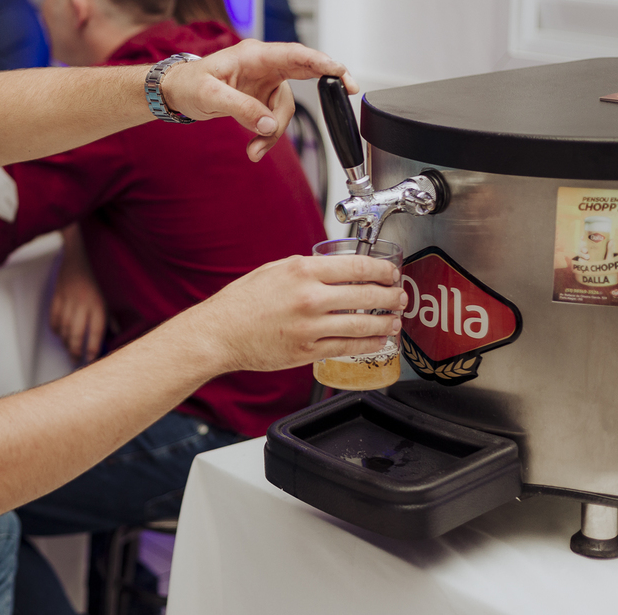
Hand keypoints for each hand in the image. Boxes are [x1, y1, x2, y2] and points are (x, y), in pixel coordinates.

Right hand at [50, 228, 106, 363]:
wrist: (77, 257)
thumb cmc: (95, 280)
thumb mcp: (107, 298)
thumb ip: (110, 319)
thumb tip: (115, 336)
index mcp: (98, 305)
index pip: (95, 334)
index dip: (92, 351)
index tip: (90, 361)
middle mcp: (82, 304)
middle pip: (76, 335)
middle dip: (75, 352)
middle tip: (76, 360)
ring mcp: (67, 301)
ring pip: (63, 330)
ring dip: (65, 343)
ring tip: (69, 349)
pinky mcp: (56, 298)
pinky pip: (53, 320)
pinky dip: (56, 330)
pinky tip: (60, 333)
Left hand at [161, 40, 357, 161]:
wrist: (176, 93)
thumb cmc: (188, 85)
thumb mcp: (210, 97)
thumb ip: (242, 109)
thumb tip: (268, 125)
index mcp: (254, 55)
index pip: (295, 55)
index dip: (322, 61)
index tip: (341, 71)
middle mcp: (264, 65)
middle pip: (305, 72)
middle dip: (327, 83)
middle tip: (350, 91)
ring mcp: (265, 82)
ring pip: (285, 108)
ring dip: (275, 132)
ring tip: (254, 150)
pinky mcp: (261, 98)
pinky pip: (274, 119)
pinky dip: (267, 135)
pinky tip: (254, 147)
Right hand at [176, 254, 403, 374]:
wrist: (219, 334)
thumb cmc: (241, 302)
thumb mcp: (274, 270)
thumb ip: (307, 269)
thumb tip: (336, 269)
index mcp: (302, 271)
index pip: (357, 265)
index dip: (383, 270)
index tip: (391, 273)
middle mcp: (310, 297)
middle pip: (367, 295)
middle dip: (391, 296)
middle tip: (399, 297)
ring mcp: (310, 327)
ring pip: (363, 324)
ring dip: (386, 322)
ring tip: (394, 321)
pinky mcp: (308, 351)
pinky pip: (349, 347)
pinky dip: (369, 344)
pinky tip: (378, 341)